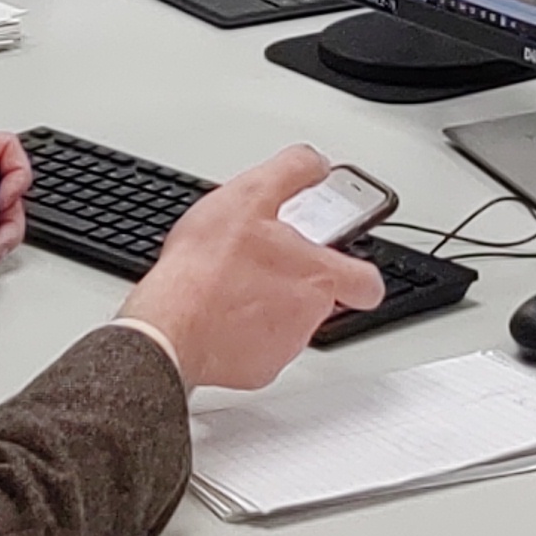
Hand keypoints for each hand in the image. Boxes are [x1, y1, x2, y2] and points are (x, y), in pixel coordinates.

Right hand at [117, 145, 385, 390]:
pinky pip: (258, 349)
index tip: (344, 260)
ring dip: (268, 306)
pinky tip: (219, 312)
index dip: (360, 271)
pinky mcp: (255, 370)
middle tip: (263, 262)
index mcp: (317, 275)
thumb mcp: (250, 193)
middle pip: (321, 299)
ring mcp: (282, 348)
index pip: (368, 283)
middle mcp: (308, 316)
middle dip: (296, 282)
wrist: (168, 325)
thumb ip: (292, 171)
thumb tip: (315, 164)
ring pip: (288, 324)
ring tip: (233, 283)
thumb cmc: (206, 267)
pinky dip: (243, 334)